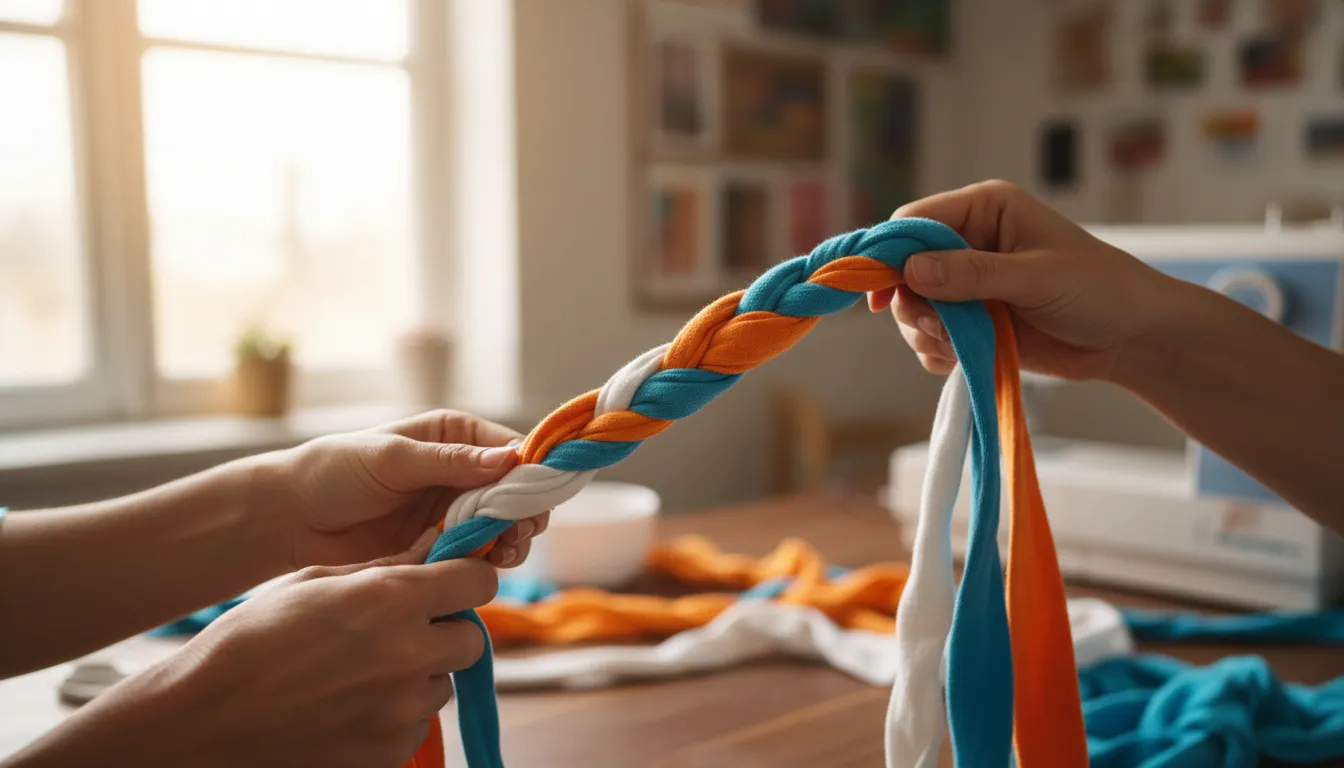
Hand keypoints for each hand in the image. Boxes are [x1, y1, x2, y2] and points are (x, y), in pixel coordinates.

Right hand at [22, 535, 496, 767]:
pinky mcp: (389, 753)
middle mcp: (408, 654)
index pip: (479, 582)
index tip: (447, 586)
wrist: (200, 721)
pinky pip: (415, 726)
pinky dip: (394, 717)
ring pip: (441, 684)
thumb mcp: (315, 581)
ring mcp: (401, 711)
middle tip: (399, 633)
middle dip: (443, 632)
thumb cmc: (250, 641)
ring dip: (416, 676)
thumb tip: (434, 552)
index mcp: (391, 599)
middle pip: (470, 639)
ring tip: (358, 674)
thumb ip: (385, 568)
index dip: (464, 581)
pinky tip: (347, 707)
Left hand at [274, 410, 549, 569]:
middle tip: (518, 534)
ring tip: (503, 553)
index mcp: (454, 436)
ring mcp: (452, 511)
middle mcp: (460, 471)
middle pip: (515, 492)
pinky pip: (477, 553)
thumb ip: (450, 461)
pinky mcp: (440, 546)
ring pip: (503, 526)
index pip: (510, 450)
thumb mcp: (393, 459)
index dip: (531, 473)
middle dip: (524, 512)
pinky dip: (486, 561)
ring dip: (510, 540)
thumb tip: (509, 460)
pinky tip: (482, 566)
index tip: (538, 498)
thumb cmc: (334, 472)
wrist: (290, 519)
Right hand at [867, 180, 1179, 380]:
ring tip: (961, 345)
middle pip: (902, 268)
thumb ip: (973, 274)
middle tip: (937, 327)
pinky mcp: (970, 321)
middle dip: (911, 303)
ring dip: (924, 333)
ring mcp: (966, 285)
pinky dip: (937, 352)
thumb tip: (911, 270)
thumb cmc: (1098, 290)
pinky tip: (964, 358)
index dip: (890, 253)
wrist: (1130, 339)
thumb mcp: (1036, 278)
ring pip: (910, 307)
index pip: (914, 221)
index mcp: (985, 210)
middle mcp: (968, 242)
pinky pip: (928, 337)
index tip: (880, 291)